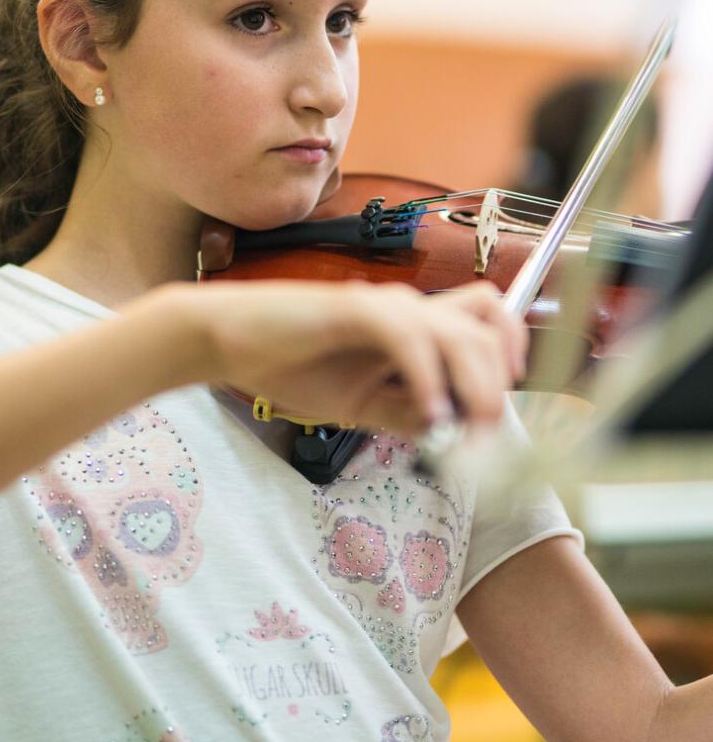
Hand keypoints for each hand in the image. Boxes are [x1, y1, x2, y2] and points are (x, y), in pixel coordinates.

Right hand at [159, 279, 525, 435]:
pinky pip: (412, 338)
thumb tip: (456, 436)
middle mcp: (408, 306)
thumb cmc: (290, 364)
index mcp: (413, 325)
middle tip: (481, 437)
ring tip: (458, 432)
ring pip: (462, 331)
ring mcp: (383, 304)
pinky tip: (422, 416)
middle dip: (498, 386)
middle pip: (490, 325)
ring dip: (474, 386)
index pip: (489, 319)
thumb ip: (408, 413)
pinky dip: (428, 379)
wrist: (230, 341)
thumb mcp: (362, 405)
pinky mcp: (354, 309)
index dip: (511, 358)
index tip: (498, 412)